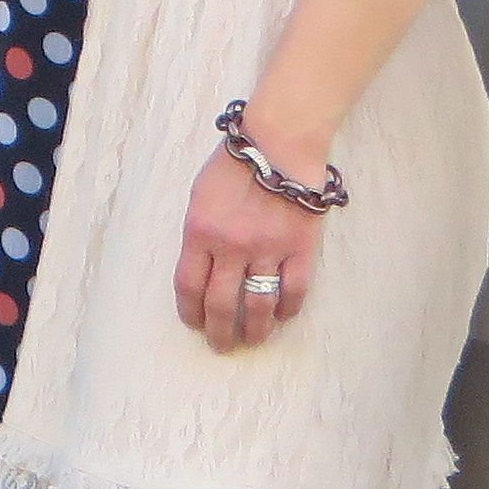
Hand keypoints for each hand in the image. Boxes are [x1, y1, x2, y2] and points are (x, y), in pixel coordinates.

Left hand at [174, 142, 316, 351]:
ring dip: (253, 330)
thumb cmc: (236, 163)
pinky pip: (294, 291)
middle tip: (220, 345)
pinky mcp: (300, 248)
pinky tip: (282, 316)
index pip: (188, 286)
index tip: (193, 323)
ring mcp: (267, 250)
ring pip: (257, 305)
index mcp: (199, 232)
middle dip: (218, 331)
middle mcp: (231, 247)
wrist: (280, 142)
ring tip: (251, 341)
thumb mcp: (200, 196)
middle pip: (220, 304)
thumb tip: (201, 265)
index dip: (190, 311)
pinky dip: (287, 309)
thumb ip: (199, 232)